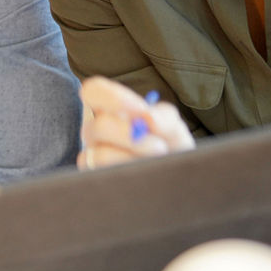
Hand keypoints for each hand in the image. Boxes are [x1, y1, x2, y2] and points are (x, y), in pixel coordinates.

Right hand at [78, 76, 193, 169]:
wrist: (177, 176)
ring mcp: (93, 155)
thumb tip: (147, 118)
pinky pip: (104, 176)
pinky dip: (129, 176)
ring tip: (155, 163)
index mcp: (111, 109)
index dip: (112, 98)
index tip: (139, 110)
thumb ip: (164, 118)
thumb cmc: (169, 146)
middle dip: (131, 136)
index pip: (93, 92)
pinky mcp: (94, 179)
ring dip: (133, 159)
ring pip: (101, 155)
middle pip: (99, 126)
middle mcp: (97, 131)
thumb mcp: (173, 127)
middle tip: (159, 146)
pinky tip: (142, 175)